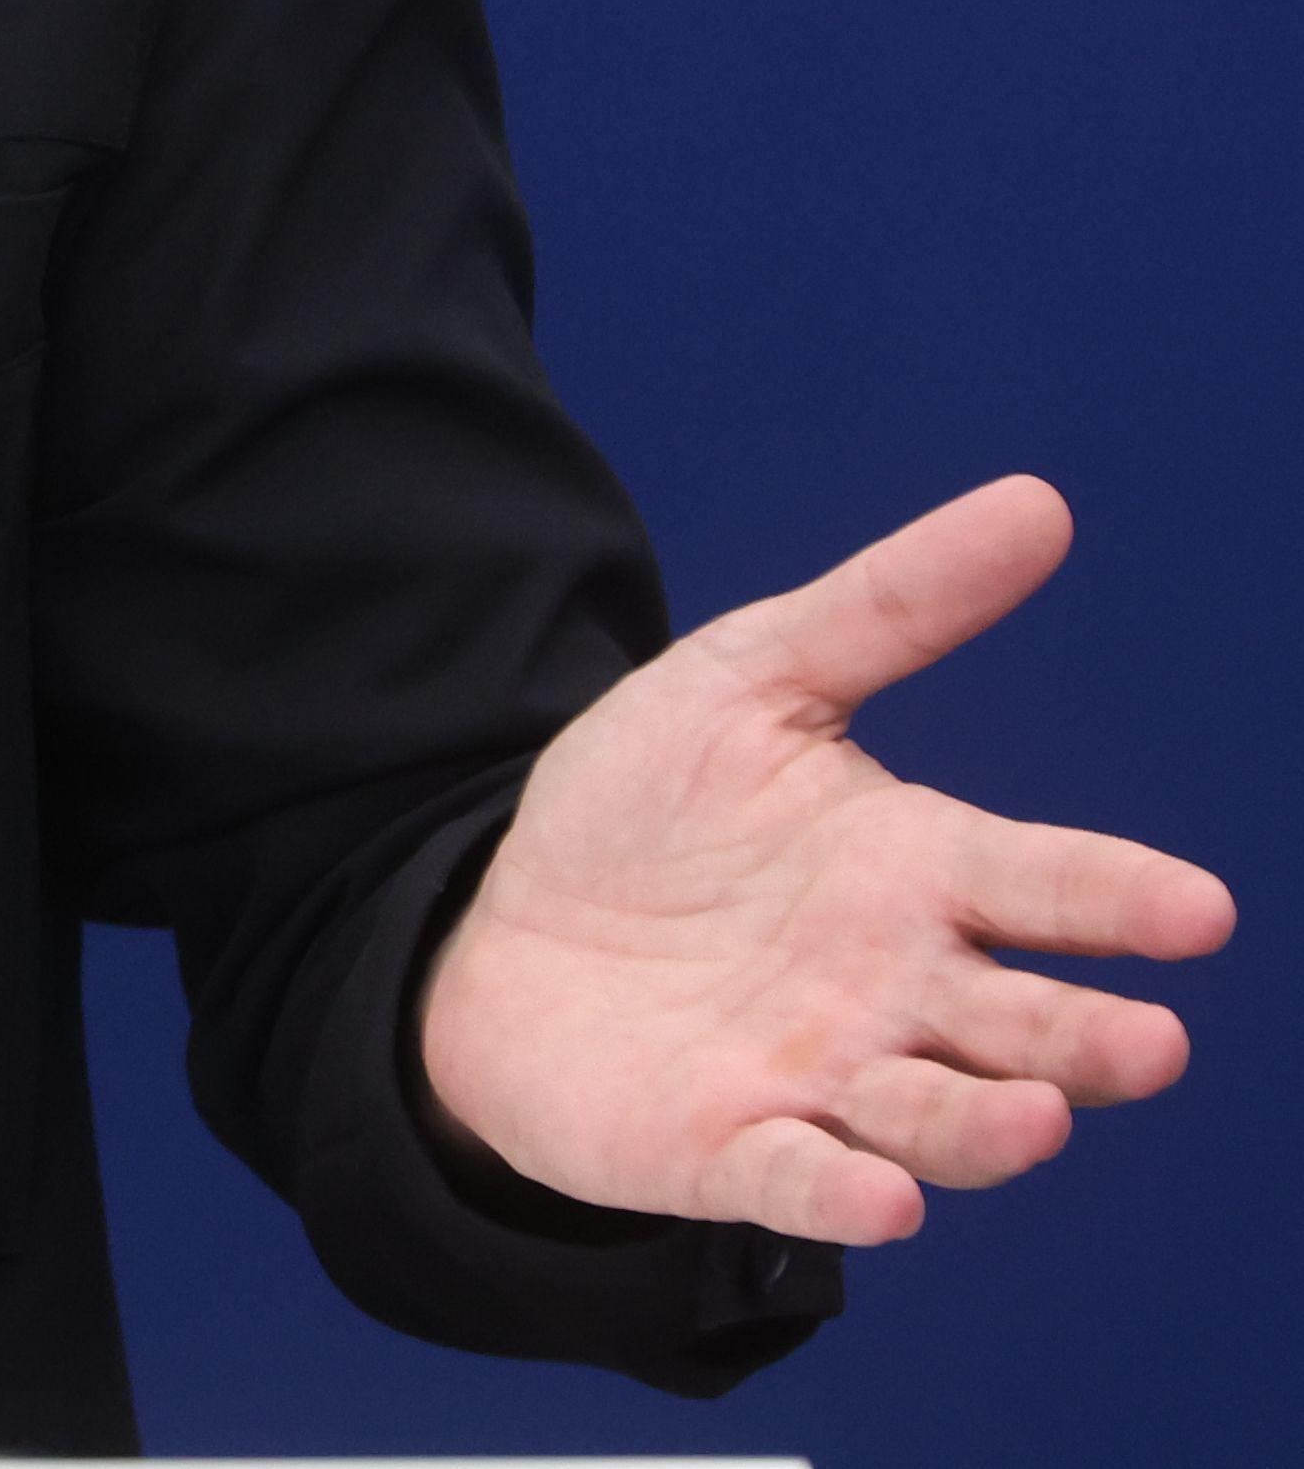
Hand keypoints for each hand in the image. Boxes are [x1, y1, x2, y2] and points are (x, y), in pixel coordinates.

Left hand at [422, 474, 1233, 1243]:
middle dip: (1087, 1041)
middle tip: (1151, 1043)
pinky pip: (801, 1185)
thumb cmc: (653, 813)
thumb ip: (894, 606)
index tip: (1197, 908)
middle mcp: (899, 992)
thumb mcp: (754, 679)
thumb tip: (1039, 503)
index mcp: (921, 876)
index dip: (1121, 901)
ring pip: (936, 1121)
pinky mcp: (730, 1150)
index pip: (1047, 887)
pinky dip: (842, 1198)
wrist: (509, 928)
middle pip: (1024, 1027)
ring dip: (989, 1130)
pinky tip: (884, 1203)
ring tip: (1040, 1120)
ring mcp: (822, 1081)